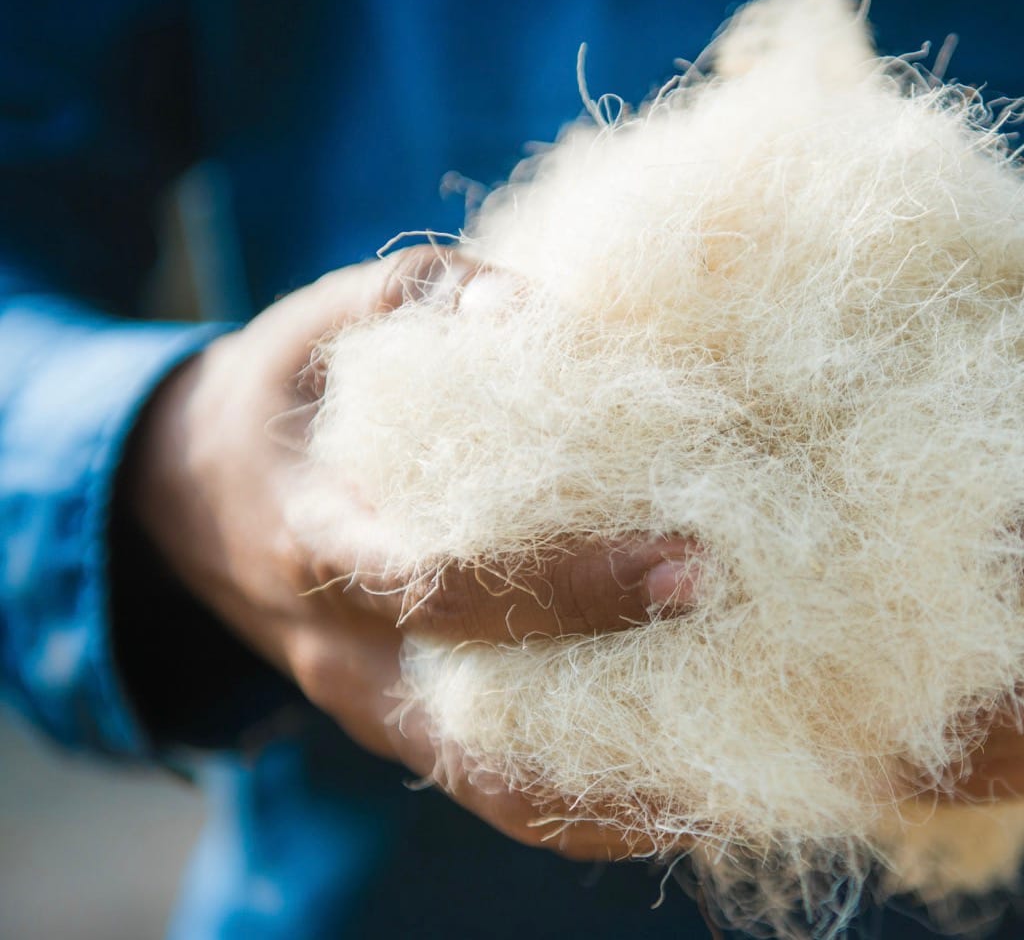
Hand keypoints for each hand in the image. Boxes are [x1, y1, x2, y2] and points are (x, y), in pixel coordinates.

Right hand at [124, 245, 691, 859]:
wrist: (185, 495)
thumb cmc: (281, 391)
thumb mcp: (330, 319)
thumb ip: (432, 296)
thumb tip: (539, 316)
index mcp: (316, 542)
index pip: (445, 588)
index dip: (571, 587)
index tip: (690, 561)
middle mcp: (339, 654)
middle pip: (484, 730)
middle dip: (628, 714)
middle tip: (757, 664)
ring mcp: (365, 710)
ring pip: (497, 794)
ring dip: (619, 801)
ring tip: (744, 782)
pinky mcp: (399, 729)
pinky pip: (496, 792)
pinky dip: (588, 807)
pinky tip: (687, 793)